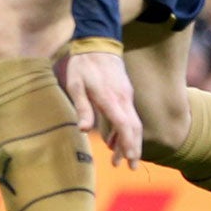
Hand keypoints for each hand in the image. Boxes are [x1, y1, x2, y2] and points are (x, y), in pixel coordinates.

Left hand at [64, 50, 141, 168]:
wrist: (98, 44)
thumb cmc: (83, 65)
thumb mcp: (75, 85)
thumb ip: (83, 108)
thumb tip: (85, 130)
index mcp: (110, 99)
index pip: (125, 126)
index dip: (129, 145)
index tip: (131, 161)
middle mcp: (123, 99)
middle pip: (134, 129)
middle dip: (134, 149)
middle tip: (131, 167)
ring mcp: (126, 96)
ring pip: (133, 123)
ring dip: (128, 141)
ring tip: (119, 158)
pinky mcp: (125, 93)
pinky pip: (129, 115)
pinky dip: (124, 130)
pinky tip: (115, 139)